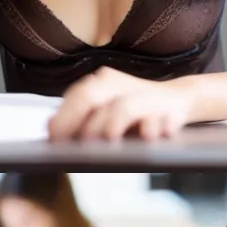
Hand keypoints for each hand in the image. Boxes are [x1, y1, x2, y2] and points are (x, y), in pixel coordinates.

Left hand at [48, 67, 194, 140]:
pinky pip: (161, 118)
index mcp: (101, 83)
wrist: (178, 99)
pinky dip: (155, 127)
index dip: (63, 119)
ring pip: (122, 107)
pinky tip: (149, 136)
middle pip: (91, 97)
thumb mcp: (103, 109)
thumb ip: (76, 117)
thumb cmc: (133, 110)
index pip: (76, 96)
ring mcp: (145, 96)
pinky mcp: (169, 110)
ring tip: (108, 138)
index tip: (54, 140)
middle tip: (76, 143)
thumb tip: (48, 126)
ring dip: (112, 124)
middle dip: (79, 122)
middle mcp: (120, 85)